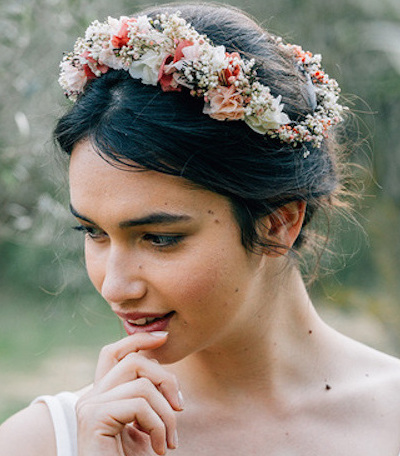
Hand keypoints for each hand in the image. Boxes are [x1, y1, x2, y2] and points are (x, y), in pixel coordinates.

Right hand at [76, 332, 182, 454]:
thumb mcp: (145, 424)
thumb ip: (147, 397)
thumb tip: (162, 368)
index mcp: (103, 395)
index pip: (114, 352)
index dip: (138, 339)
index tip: (164, 337)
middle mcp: (91, 396)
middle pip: (134, 361)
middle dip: (166, 379)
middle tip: (180, 408)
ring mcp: (90, 405)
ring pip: (143, 384)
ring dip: (167, 414)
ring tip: (168, 442)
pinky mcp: (94, 417)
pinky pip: (140, 404)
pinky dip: (158, 426)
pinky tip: (158, 449)